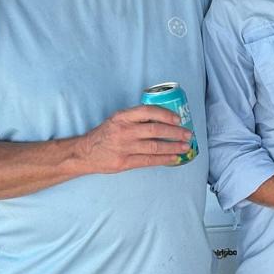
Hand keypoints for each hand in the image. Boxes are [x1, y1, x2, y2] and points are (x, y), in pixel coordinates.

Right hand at [75, 105, 193, 173]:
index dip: (165, 114)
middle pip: (154, 130)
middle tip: (188, 134)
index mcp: (122, 117)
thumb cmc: (105, 134)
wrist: (85, 153)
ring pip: (154, 147)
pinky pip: (149, 161)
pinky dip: (164, 159)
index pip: (147, 111)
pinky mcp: (124, 162)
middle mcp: (123, 131)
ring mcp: (124, 148)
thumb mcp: (117, 120)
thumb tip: (164, 119)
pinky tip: (174, 158)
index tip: (178, 119)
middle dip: (175, 133)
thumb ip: (136, 119)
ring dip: (173, 147)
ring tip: (185, 147)